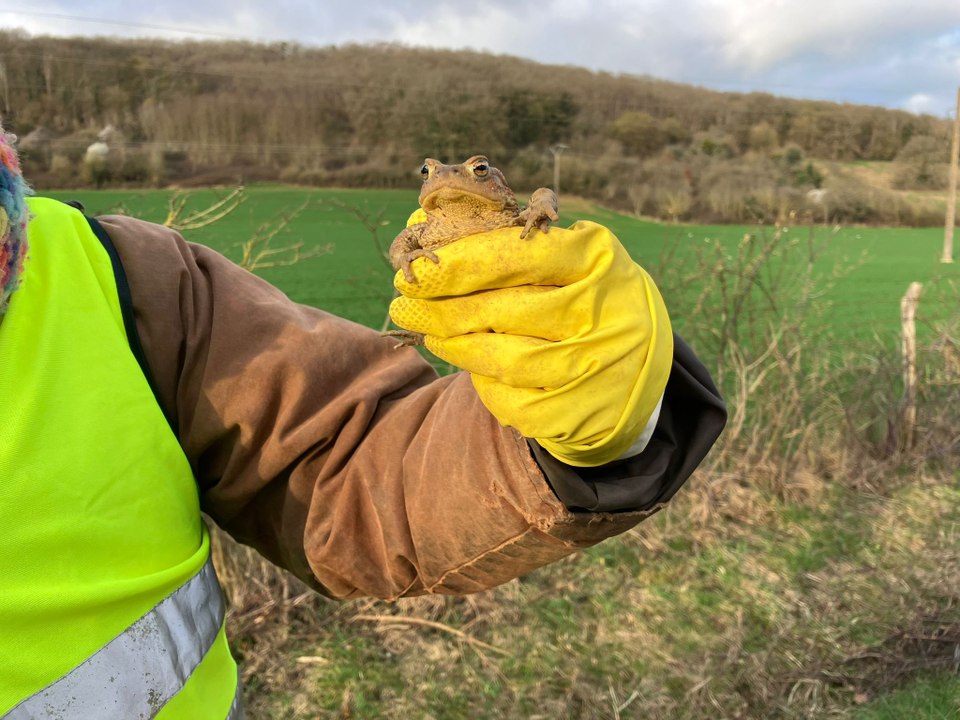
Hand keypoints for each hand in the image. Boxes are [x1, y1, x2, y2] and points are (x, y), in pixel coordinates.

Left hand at [389, 220, 672, 466]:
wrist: (637, 374)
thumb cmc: (588, 301)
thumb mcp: (572, 261)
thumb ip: (506, 245)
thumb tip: (422, 227)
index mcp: (600, 260)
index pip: (519, 255)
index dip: (460, 262)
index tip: (420, 267)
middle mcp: (603, 314)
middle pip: (505, 309)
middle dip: (444, 306)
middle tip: (405, 303)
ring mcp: (594, 368)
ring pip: (504, 359)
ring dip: (455, 345)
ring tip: (429, 332)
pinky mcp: (578, 412)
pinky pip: (512, 400)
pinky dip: (482, 382)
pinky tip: (466, 365)